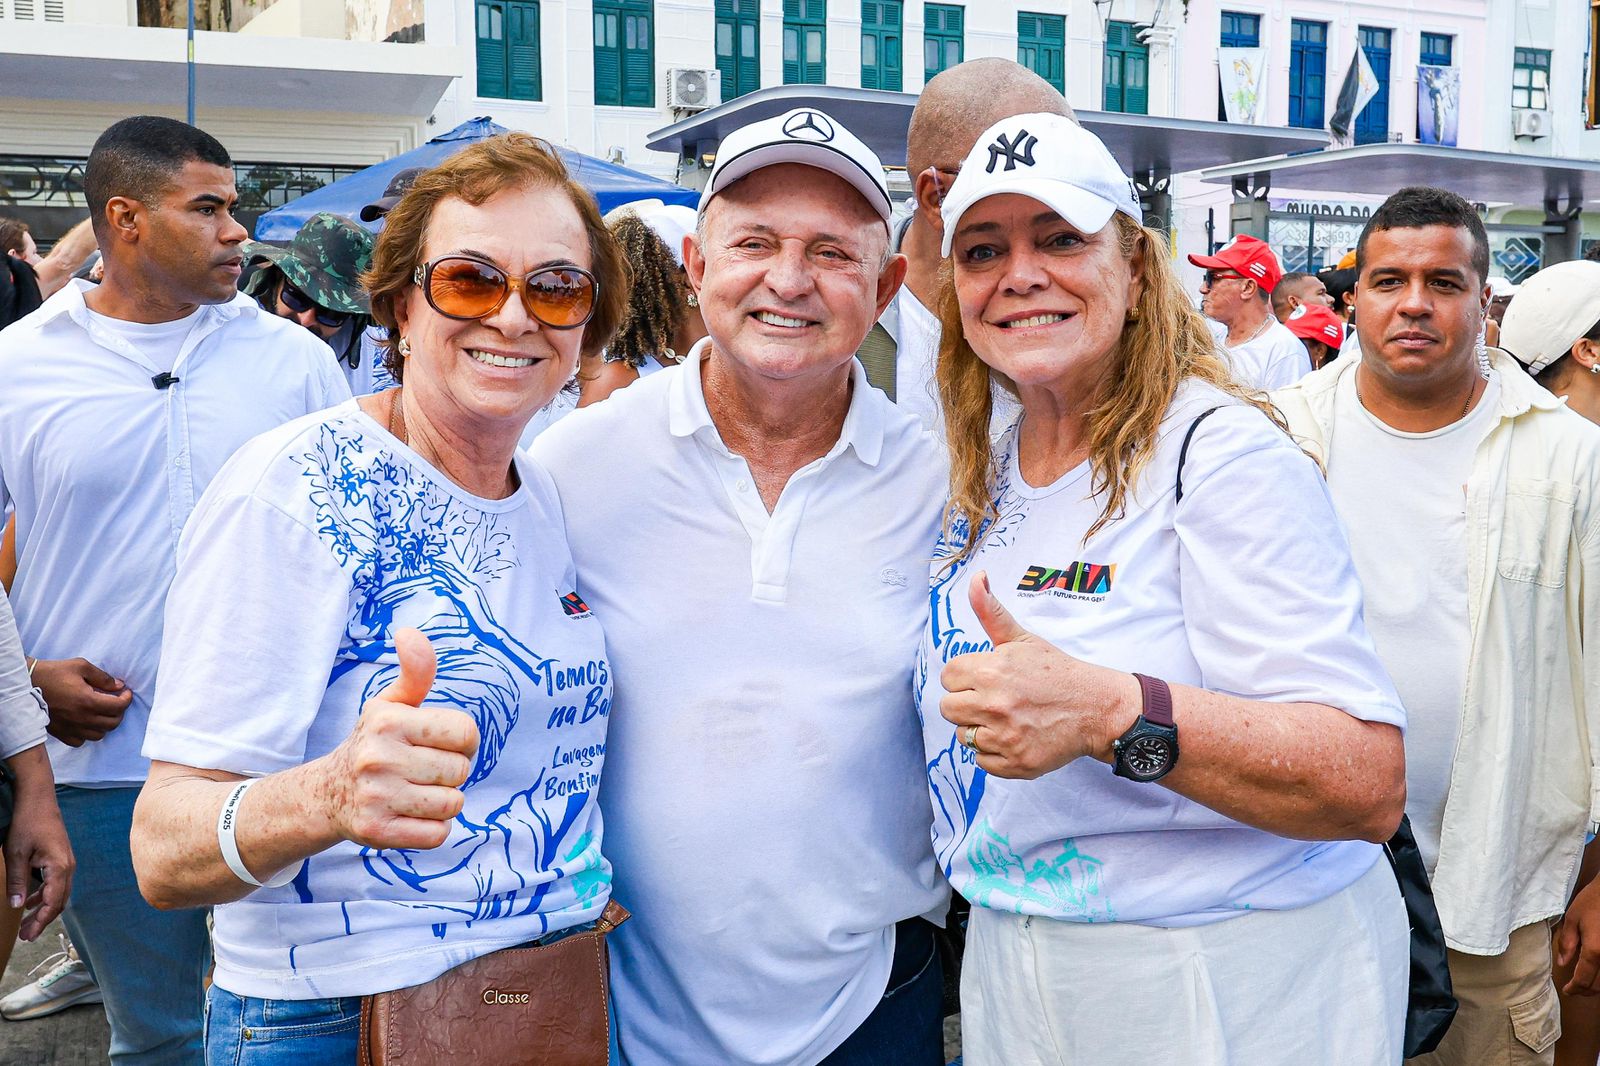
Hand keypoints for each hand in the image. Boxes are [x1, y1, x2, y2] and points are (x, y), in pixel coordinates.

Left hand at [2, 748, 71, 941]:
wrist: (38, 799)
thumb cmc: (27, 824)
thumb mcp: (16, 854)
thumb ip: (18, 881)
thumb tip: (17, 906)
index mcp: (59, 867)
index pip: (53, 903)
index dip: (41, 921)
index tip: (28, 936)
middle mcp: (68, 867)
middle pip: (60, 901)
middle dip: (43, 919)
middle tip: (26, 936)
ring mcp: (67, 862)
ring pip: (59, 893)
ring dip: (44, 908)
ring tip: (27, 922)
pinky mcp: (62, 858)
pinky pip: (57, 883)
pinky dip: (45, 895)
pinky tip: (30, 899)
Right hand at [32, 658, 132, 746]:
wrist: (26, 684)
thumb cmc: (53, 673)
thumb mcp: (81, 666)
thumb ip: (102, 677)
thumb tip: (118, 686)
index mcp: (88, 701)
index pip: (119, 707)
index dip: (127, 698)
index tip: (125, 691)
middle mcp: (82, 718)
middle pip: (113, 723)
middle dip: (120, 711)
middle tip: (116, 701)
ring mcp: (71, 728)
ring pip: (99, 735)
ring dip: (105, 724)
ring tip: (102, 712)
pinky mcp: (60, 733)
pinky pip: (81, 741)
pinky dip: (88, 734)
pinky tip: (86, 722)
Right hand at [317, 629, 478, 851]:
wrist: (328, 794)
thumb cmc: (374, 743)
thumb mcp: (391, 704)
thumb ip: (414, 672)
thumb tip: (409, 632)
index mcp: (388, 721)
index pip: (466, 731)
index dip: (461, 740)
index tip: (439, 743)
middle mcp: (379, 757)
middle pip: (460, 769)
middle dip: (450, 772)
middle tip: (422, 771)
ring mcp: (376, 796)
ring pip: (452, 804)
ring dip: (442, 802)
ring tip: (415, 792)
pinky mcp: (376, 832)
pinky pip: (437, 835)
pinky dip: (432, 829)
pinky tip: (409, 816)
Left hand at [939, 571, 1137, 779]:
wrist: (1096, 708)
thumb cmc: (1056, 672)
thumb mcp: (1022, 639)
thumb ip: (990, 611)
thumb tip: (976, 577)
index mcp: (991, 671)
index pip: (948, 677)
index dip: (965, 678)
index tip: (987, 679)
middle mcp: (994, 704)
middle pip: (948, 709)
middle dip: (967, 704)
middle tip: (996, 700)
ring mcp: (1005, 737)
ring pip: (964, 736)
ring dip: (980, 729)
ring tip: (1008, 718)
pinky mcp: (1015, 763)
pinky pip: (982, 761)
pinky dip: (995, 753)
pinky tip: (1015, 737)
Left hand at [1557, 875, 1599, 994]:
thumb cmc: (1593, 901)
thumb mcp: (1573, 919)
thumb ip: (1567, 943)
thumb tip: (1563, 963)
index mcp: (1594, 951)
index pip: (1583, 980)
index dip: (1574, 989)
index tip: (1567, 990)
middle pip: (1599, 986)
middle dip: (1585, 991)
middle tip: (1574, 989)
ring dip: (1597, 986)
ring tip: (1585, 983)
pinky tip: (1596, 972)